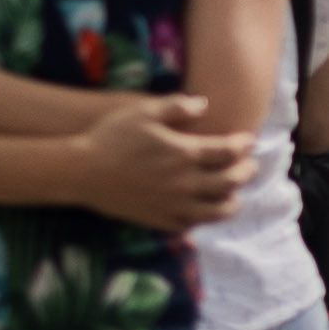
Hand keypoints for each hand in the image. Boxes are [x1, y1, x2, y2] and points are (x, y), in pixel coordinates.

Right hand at [76, 95, 257, 232]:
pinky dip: (202, 219)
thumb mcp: (141, 112)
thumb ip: (176, 106)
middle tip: (248, 167)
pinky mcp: (160, 219)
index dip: (242, 145)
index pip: (228, 151)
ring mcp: (175, 204)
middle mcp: (187, 182)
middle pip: (231, 181)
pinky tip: (200, 212)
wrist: (80, 171)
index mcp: (185, 153)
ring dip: (232, 202)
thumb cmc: (110, 137)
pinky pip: (191, 225)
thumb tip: (204, 104)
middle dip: (245, 172)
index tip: (246, 141)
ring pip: (218, 210)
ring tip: (233, 195)